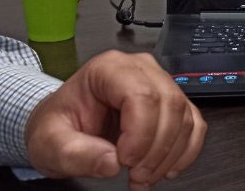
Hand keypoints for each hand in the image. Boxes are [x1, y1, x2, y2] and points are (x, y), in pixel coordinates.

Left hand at [25, 50, 206, 189]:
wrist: (65, 127)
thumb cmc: (59, 126)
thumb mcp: (50, 143)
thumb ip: (76, 153)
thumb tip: (110, 162)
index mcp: (108, 69)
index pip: (141, 94)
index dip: (140, 133)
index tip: (124, 160)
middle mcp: (139, 70)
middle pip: (169, 104)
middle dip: (157, 148)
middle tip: (136, 175)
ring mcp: (160, 84)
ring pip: (184, 116)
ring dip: (170, 154)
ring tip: (145, 176)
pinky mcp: (172, 104)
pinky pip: (194, 124)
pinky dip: (186, 151)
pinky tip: (167, 167)